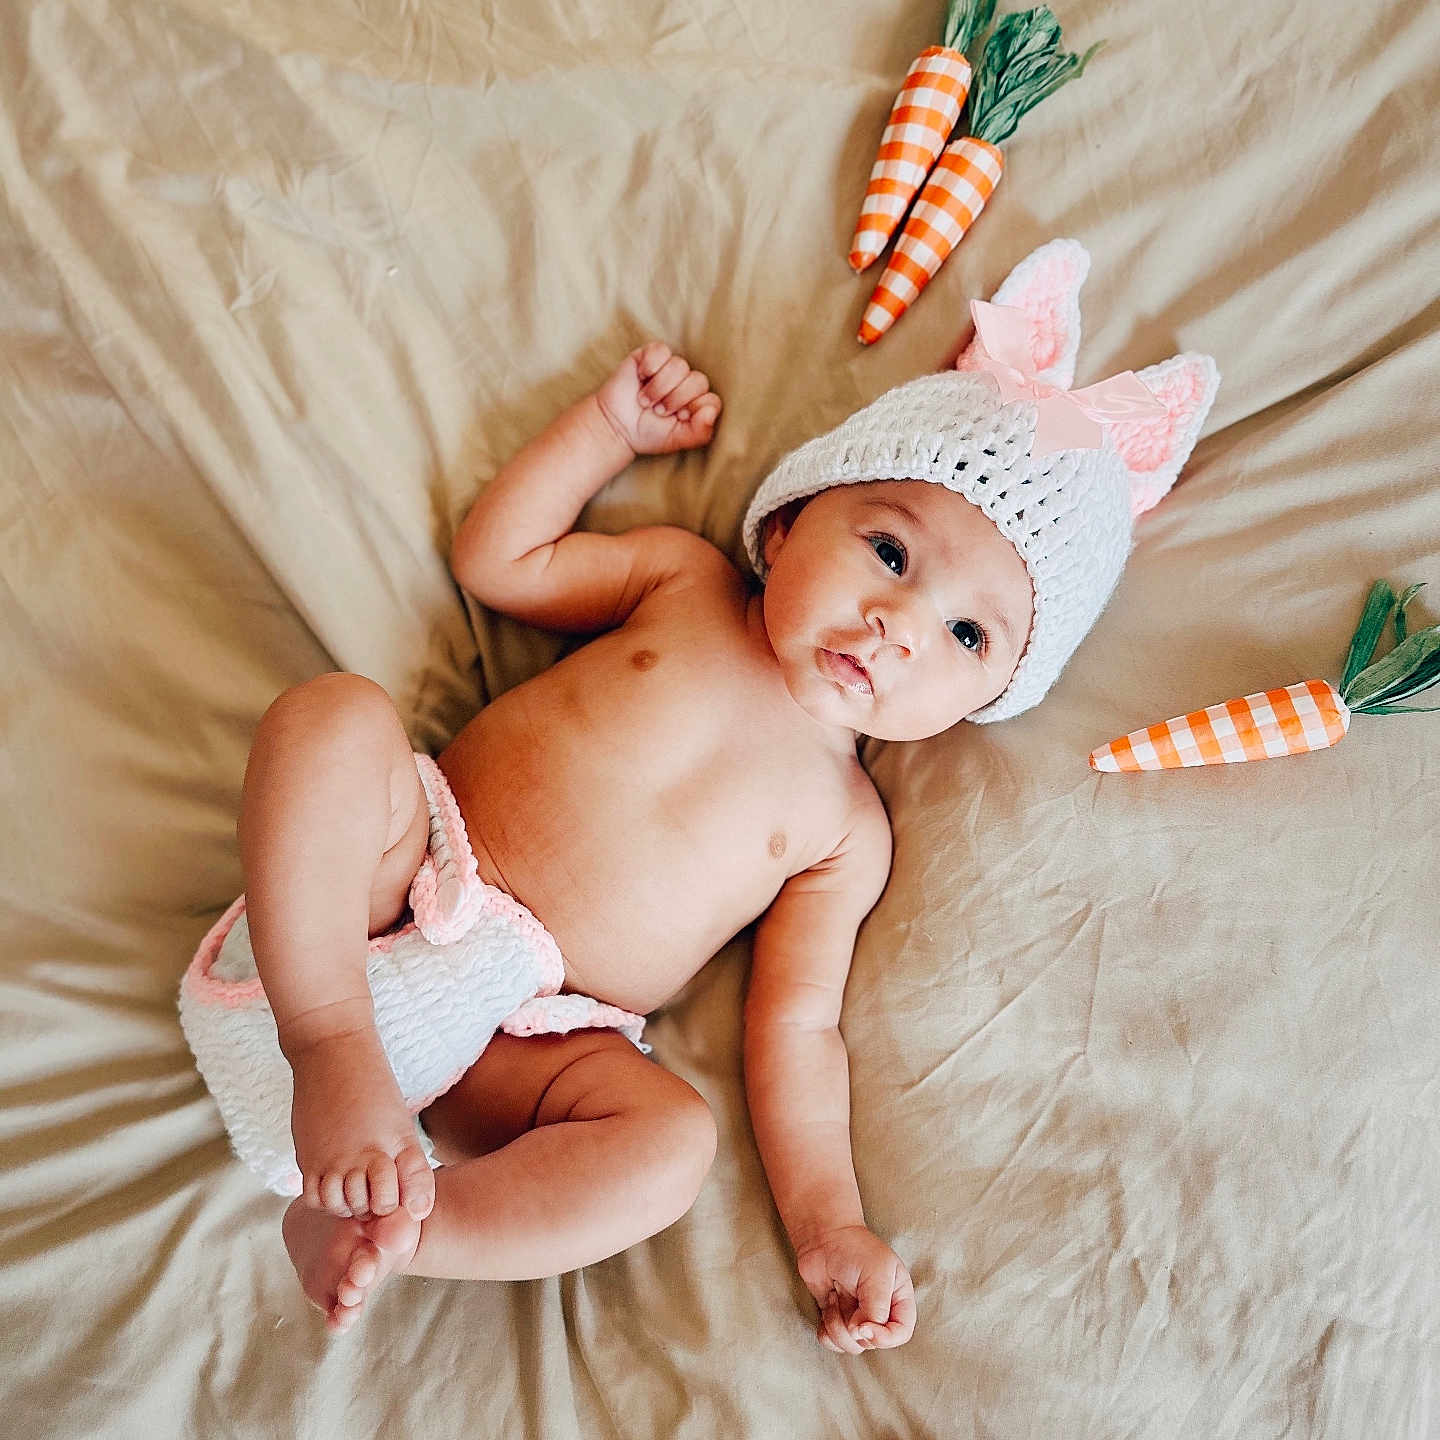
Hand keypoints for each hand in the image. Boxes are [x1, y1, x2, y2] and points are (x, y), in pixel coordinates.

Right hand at [595, 341, 721, 455]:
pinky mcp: (651, 355)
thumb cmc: (647, 433)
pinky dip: (650, 366)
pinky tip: (641, 377)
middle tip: (657, 411)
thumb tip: (710, 412)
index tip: (677, 418)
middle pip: (698, 381)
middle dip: (675, 399)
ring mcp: (669, 368)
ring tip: (645, 400)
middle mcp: (686, 383)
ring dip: (660, 387)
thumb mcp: (677, 440)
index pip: (711, 400)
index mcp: (697, 403)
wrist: (616, 426)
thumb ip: (701, 432)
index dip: (694, 409)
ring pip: (679, 366)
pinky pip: (661, 351)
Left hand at [796, 1225, 915, 1353]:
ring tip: (834, 1295)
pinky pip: (831, 1342)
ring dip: (836, 1324)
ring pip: (851, 1345)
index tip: (863, 1327)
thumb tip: (862, 1335)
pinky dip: (825, 1329)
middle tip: (844, 1295)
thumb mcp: (876, 1274)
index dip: (885, 1338)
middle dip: (853, 1325)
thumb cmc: (855, 1248)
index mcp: (898, 1299)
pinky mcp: (836, 1319)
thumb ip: (876, 1308)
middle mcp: (880, 1312)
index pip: (901, 1333)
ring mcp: (857, 1317)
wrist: (823, 1236)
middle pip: (872, 1342)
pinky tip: (827, 1303)